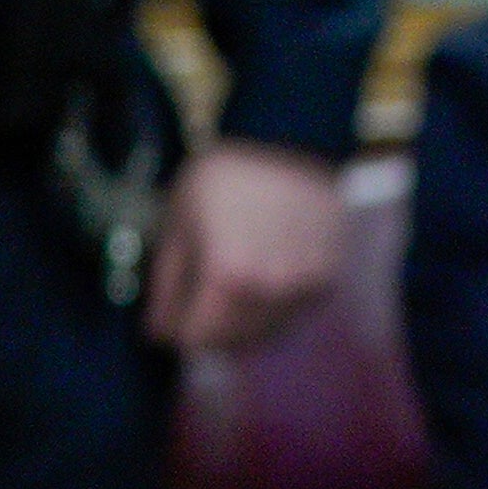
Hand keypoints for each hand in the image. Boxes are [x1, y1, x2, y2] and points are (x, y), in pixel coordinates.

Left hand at [148, 140, 342, 352]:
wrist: (294, 144)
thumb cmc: (227, 177)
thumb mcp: (178, 220)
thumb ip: (167, 279)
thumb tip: (160, 326)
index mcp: (228, 277)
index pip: (193, 338)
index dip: (172, 330)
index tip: (165, 319)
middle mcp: (271, 291)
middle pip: (230, 344)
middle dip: (205, 332)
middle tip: (193, 309)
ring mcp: (304, 288)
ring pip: (264, 335)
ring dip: (240, 325)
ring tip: (227, 293)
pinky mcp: (327, 281)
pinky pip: (291, 314)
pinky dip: (271, 308)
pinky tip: (261, 279)